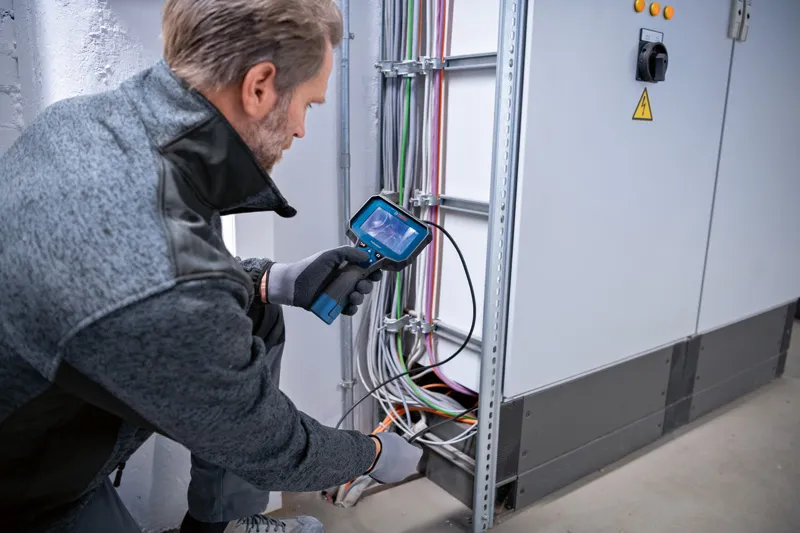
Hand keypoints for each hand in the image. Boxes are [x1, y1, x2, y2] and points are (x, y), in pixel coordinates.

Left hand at [265, 246, 381, 314]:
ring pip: (359, 297)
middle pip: (365, 284)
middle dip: (367, 285)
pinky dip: (352, 309)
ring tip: (352, 295)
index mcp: (346, 267)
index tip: (376, 272)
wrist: (292, 285)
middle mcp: (345, 280)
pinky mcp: (335, 306)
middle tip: (361, 285)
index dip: (374, 270)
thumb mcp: (329, 256)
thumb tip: (366, 255)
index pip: (365, 268)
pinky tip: (349, 305)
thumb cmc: (310, 268)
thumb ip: (348, 253)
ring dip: (360, 297)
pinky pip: (349, 310)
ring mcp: (341, 294)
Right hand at [367, 432, 422, 484]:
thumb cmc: (385, 444)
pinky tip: (382, 464)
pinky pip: (391, 474)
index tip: (407, 443)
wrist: (372, 455)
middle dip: (405, 457)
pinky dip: (388, 470)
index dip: (412, 445)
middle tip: (396, 450)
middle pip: (410, 462)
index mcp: (415, 455)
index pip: (418, 450)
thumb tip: (400, 443)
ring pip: (401, 469)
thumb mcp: (396, 437)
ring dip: (397, 465)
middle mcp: (411, 468)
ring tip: (387, 457)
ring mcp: (400, 476)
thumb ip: (401, 442)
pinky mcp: (389, 480)